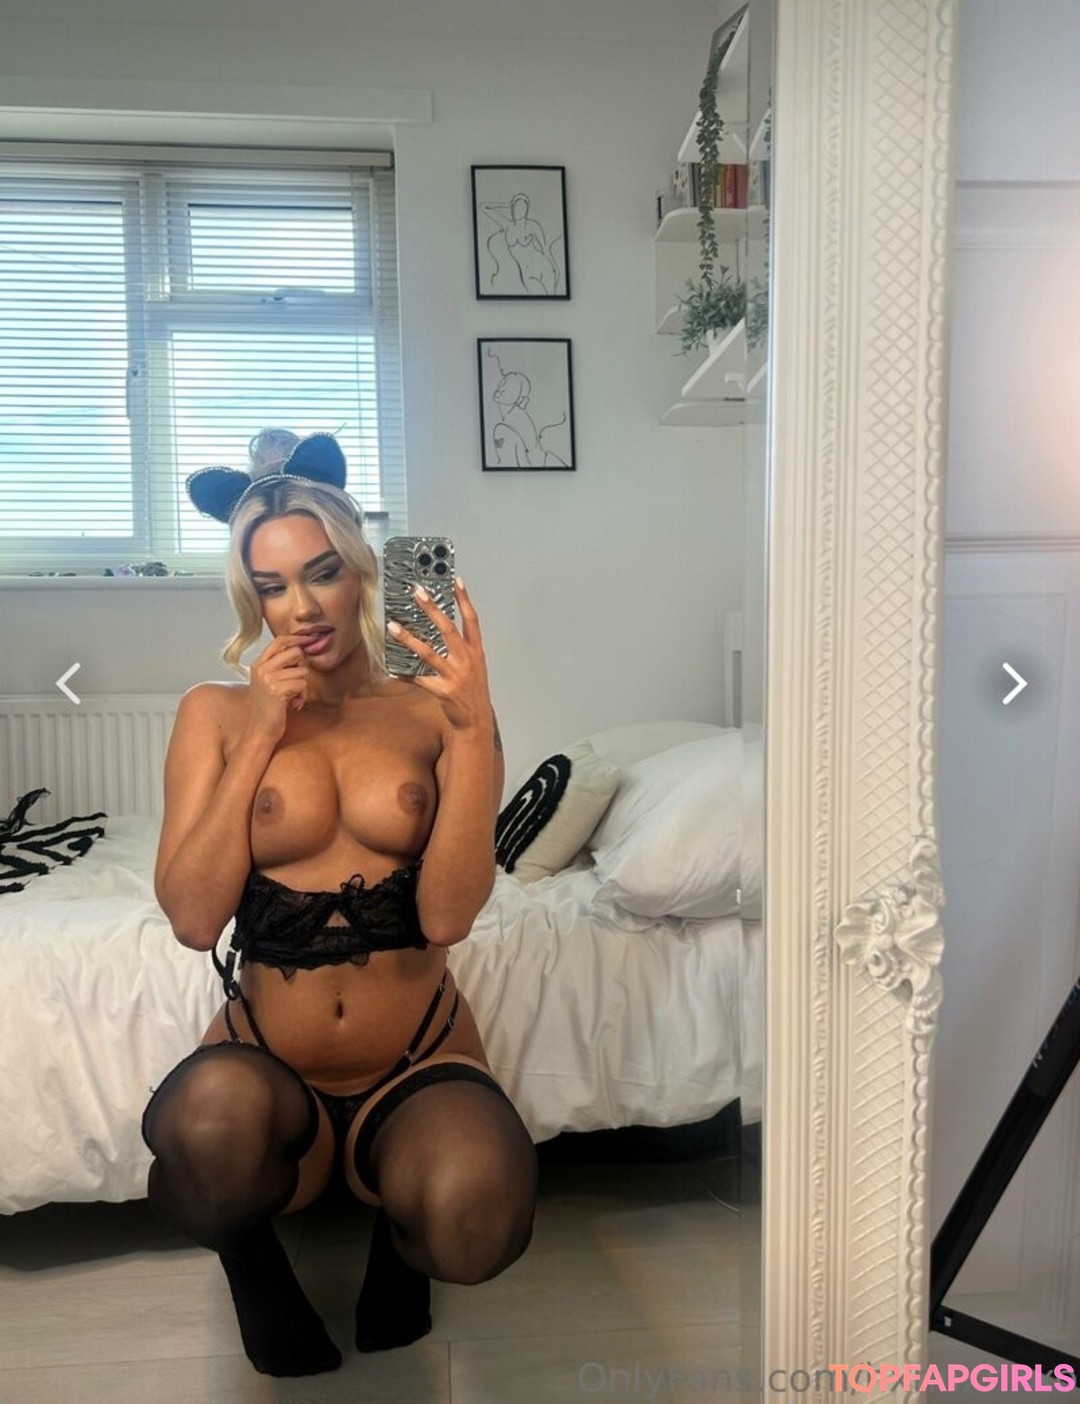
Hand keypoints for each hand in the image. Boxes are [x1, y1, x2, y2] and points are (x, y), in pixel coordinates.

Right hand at [244, 633, 310, 743]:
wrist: (260, 731)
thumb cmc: (270, 708)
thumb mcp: (270, 682)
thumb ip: (280, 666)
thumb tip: (302, 648)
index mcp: (259, 664)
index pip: (280, 640)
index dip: (298, 638)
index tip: (311, 640)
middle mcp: (262, 668)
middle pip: (295, 652)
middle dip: (302, 667)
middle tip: (296, 683)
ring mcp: (268, 678)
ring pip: (302, 671)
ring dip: (303, 686)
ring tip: (293, 698)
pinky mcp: (276, 690)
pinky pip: (302, 684)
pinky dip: (302, 696)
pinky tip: (293, 704)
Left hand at [388, 579, 492, 734]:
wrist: (477, 720)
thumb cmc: (473, 691)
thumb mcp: (475, 666)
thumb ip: (463, 647)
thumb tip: (444, 626)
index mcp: (475, 652)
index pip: (472, 620)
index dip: (464, 600)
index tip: (456, 581)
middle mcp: (466, 660)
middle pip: (448, 629)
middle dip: (432, 609)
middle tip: (418, 593)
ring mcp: (454, 675)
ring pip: (428, 653)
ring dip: (408, 639)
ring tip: (393, 626)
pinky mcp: (443, 690)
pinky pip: (418, 679)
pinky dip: (403, 674)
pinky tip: (391, 668)